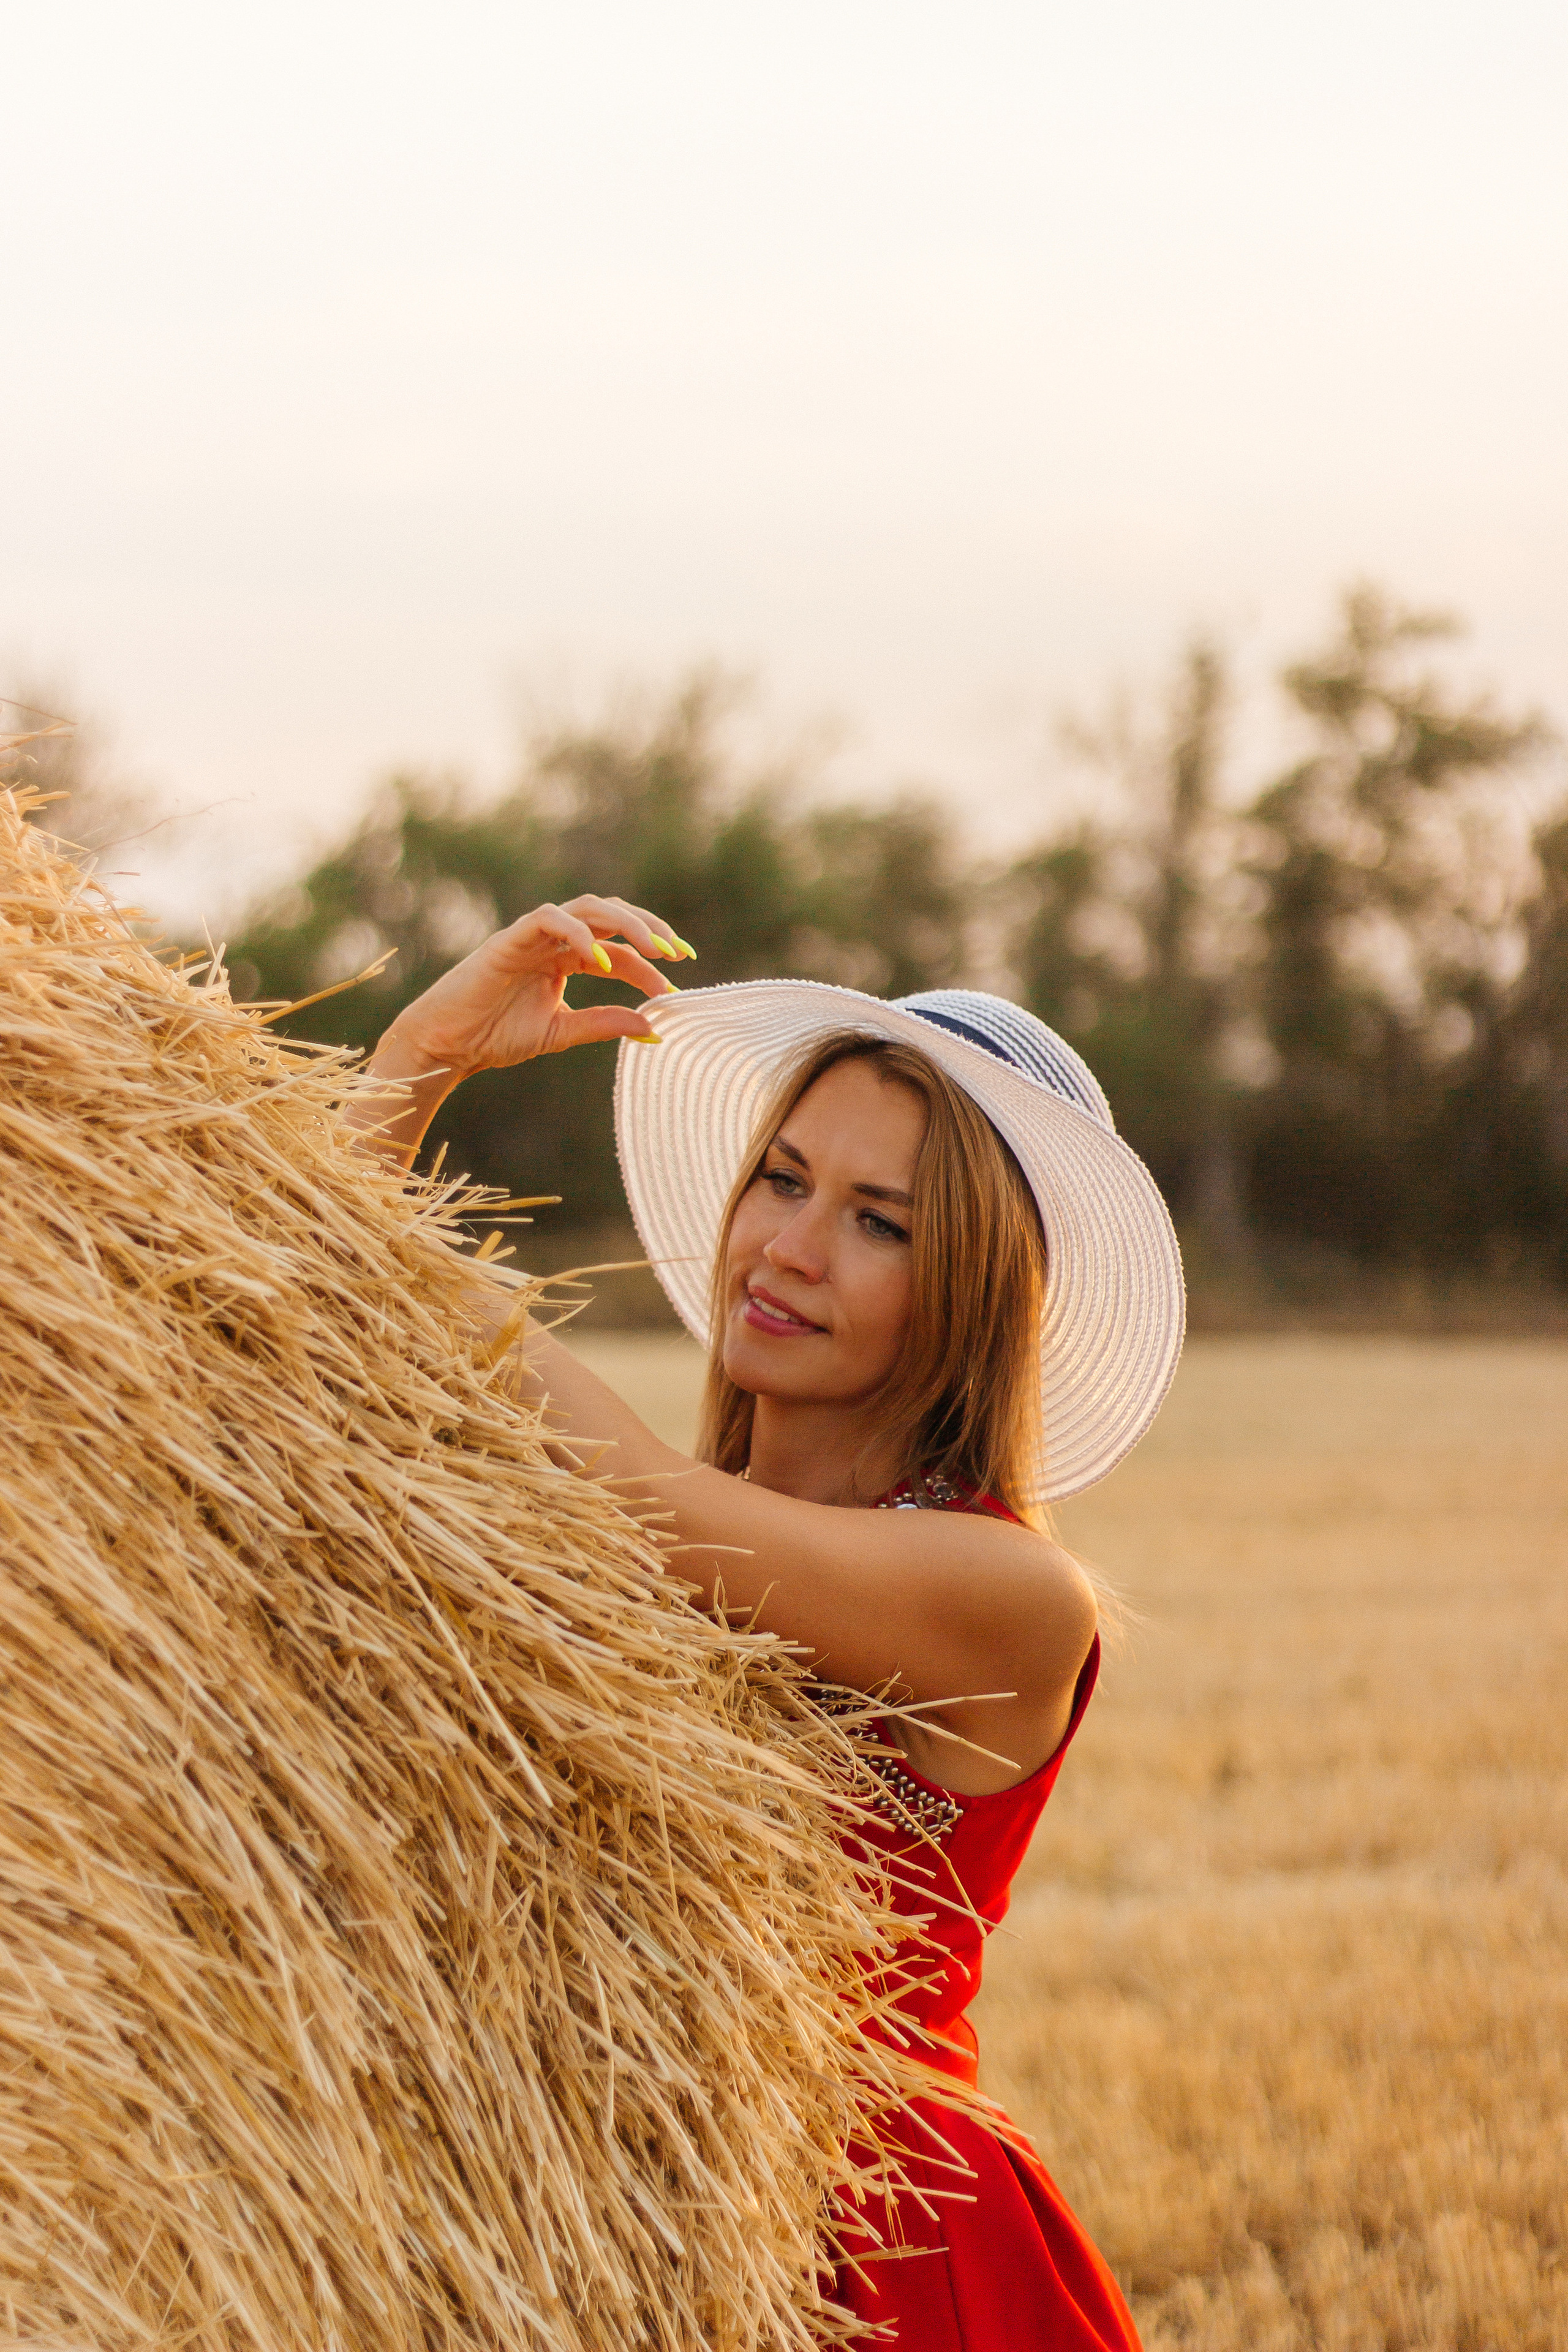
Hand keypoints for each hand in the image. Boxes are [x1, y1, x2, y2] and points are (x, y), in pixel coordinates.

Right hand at [347, 895, 691, 1164]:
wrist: (447, 1045)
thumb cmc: (495, 1036)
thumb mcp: (562, 1031)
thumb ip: (604, 1024)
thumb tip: (654, 1029)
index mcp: (566, 958)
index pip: (619, 951)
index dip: (651, 963)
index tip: (678, 984)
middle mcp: (553, 940)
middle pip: (611, 916)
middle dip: (649, 929)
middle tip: (679, 954)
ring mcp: (532, 935)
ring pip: (588, 908)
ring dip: (625, 923)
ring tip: (654, 949)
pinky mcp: (509, 938)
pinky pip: (548, 920)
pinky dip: (578, 933)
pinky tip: (600, 960)